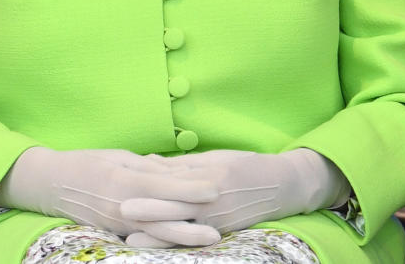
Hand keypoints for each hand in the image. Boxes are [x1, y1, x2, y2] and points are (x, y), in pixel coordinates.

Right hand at [0, 147, 221, 247]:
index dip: (191, 186)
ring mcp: (120, 223)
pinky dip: (166, 238)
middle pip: (166, 215)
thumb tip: (177, 170)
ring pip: (159, 232)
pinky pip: (146, 237)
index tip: (215, 186)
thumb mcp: (118, 156)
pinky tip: (184, 240)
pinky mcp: (116, 232)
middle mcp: (123, 205)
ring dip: (187, 235)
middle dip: (196, 217)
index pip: (164, 185)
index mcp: (124, 180)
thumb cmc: (87, 163)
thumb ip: (147, 166)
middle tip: (222, 218)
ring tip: (212, 237)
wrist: (53, 185)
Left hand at [123, 149, 347, 239]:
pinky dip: (176, 241)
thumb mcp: (214, 158)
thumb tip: (149, 162)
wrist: (282, 186)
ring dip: (157, 234)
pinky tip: (160, 246)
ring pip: (182, 227)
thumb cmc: (243, 166)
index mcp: (207, 175)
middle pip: (175, 205)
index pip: (173, 179)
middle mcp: (212, 199)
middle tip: (122, 210)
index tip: (124, 184)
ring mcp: (217, 218)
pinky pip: (196, 237)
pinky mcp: (223, 231)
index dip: (148, 183)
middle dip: (149, 210)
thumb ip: (182, 165)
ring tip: (132, 240)